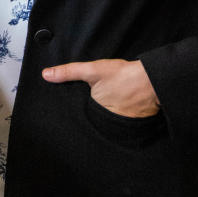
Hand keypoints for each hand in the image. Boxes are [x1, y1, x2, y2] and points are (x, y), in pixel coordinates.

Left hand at [42, 57, 159, 117]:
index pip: (80, 115)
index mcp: (93, 112)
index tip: (79, 103)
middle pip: (93, 119)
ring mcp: (120, 126)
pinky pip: (121, 123)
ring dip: (106, 117)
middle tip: (95, 102)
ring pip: (106, 122)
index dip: (78, 110)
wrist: (151, 81)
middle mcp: (106, 123)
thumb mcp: (92, 70)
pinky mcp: (132, 125)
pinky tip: (120, 107)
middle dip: (90, 114)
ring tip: (107, 104)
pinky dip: (119, 117)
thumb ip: (69, 72)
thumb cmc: (122, 75)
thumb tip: (45, 75)